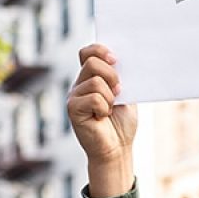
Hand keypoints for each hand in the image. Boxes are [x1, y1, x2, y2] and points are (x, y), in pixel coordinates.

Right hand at [67, 44, 136, 196]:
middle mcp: (79, 84)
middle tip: (119, 91)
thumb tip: (122, 60)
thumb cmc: (122, 122)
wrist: (117, 147)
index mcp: (91, 77)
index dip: (100, 50)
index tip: (116, 60)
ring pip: (95, 81)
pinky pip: (93, 98)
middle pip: (92, 63)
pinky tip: (102, 117)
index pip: (87, 52)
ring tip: (110, 109)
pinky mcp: (72, 109)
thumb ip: (120, 78)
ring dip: (111, 96)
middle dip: (112, 75)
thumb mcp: (126, 95)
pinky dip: (104, 107)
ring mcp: (74, 96)